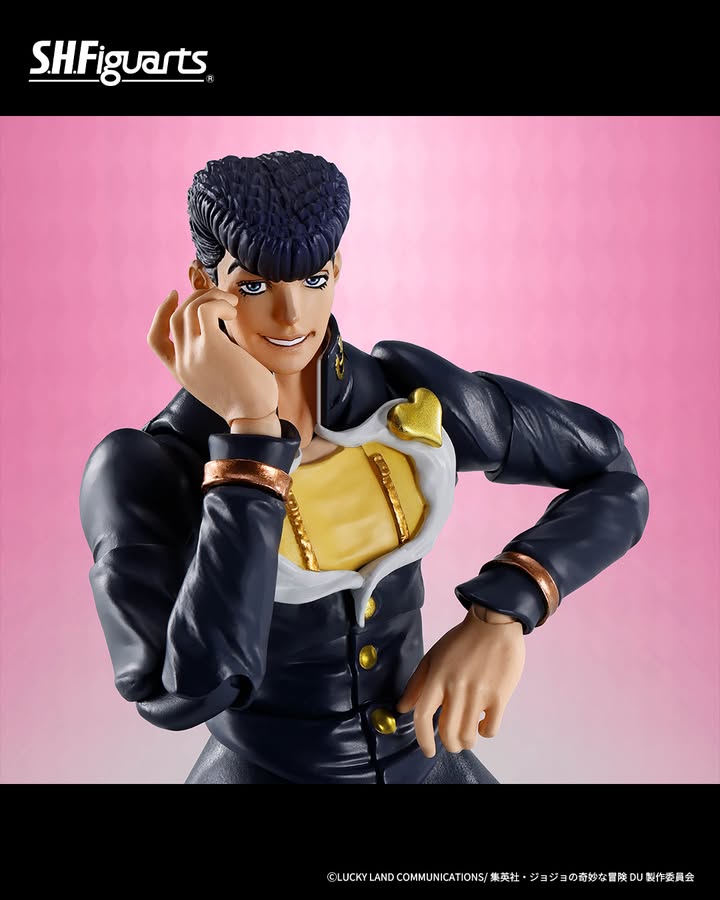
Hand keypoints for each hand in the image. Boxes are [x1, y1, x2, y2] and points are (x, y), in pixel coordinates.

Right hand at [147, 288, 278, 423]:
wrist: (254, 417)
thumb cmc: (247, 399)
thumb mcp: (219, 379)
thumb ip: (211, 360)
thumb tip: (224, 336)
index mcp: (181, 372)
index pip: (156, 339)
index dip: (160, 313)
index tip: (175, 295)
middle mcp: (182, 363)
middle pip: (175, 317)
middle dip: (195, 298)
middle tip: (220, 297)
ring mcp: (193, 354)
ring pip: (188, 309)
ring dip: (211, 297)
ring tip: (232, 304)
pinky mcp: (210, 346)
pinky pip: (205, 310)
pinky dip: (219, 303)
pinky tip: (234, 313)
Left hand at [396, 607, 524, 757]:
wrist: (494, 624)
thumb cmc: (462, 640)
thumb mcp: (433, 657)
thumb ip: (417, 684)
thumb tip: (402, 707)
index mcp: (437, 678)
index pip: (422, 716)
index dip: (423, 739)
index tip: (428, 750)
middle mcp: (456, 688)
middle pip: (447, 732)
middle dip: (449, 744)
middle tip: (451, 743)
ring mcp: (478, 693)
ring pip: (468, 735)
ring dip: (466, 742)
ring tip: (467, 736)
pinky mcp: (500, 696)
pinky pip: (490, 729)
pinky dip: (485, 733)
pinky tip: (483, 724)